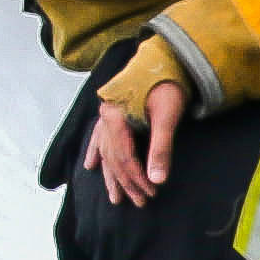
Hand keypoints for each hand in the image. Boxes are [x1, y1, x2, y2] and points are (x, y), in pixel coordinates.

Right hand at [88, 79, 186, 206]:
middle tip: (140, 202)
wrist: (166, 57)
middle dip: (127, 182)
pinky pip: (99, 137)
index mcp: (115, 117)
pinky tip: (91, 166)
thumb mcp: (167, 117)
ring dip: (111, 176)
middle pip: (114, 158)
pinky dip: (96, 152)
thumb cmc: (168, 85)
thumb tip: (158, 180)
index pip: (124, 157)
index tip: (152, 192)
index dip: (137, 178)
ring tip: (115, 197)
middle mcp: (105, 117)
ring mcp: (106, 114)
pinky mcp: (112, 111)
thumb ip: (161, 149)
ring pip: (105, 151)